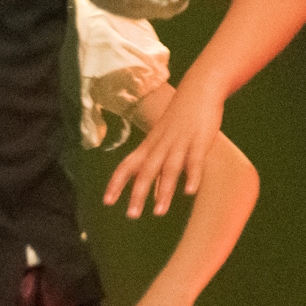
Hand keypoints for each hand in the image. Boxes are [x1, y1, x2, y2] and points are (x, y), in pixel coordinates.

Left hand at [101, 80, 219, 218]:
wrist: (198, 90)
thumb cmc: (179, 120)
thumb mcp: (164, 143)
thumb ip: (159, 168)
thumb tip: (154, 195)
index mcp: (149, 146)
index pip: (126, 166)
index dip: (116, 183)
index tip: (106, 202)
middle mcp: (160, 146)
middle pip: (145, 172)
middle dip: (137, 194)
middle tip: (131, 216)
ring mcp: (179, 143)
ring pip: (168, 169)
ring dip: (163, 191)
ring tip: (158, 213)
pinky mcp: (199, 141)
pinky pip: (194, 161)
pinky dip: (191, 176)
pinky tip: (190, 192)